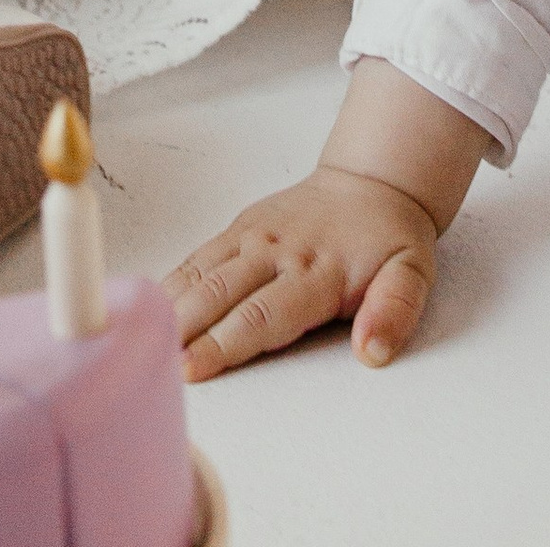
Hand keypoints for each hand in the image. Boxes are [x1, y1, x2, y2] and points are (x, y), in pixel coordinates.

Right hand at [168, 61, 491, 379]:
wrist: (373, 182)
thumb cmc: (388, 238)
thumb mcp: (412, 273)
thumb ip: (395, 311)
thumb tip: (372, 350)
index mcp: (316, 270)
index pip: (263, 315)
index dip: (224, 344)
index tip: (192, 368)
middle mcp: (277, 251)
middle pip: (220, 294)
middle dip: (183, 330)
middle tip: (151, 361)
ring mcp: (253, 236)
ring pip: (201, 271)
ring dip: (169, 305)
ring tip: (136, 336)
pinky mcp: (240, 226)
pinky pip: (200, 255)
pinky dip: (173, 280)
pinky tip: (149, 306)